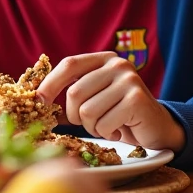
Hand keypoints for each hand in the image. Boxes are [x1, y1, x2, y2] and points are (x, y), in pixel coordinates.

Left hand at [37, 52, 184, 152]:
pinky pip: (104, 124)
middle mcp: (117, 64)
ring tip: (107, 125)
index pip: (69, 64)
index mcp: (103, 59)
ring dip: (92, 127)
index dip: (50, 83)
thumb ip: (71, 95)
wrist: (156, 128)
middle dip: (75, 116)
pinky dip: (107, 133)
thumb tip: (36, 101)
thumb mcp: (94, 98)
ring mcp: (129, 80)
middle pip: (75, 93)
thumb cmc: (118, 114)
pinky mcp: (137, 100)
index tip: (39, 102)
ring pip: (87, 111)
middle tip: (90, 123)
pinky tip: (120, 129)